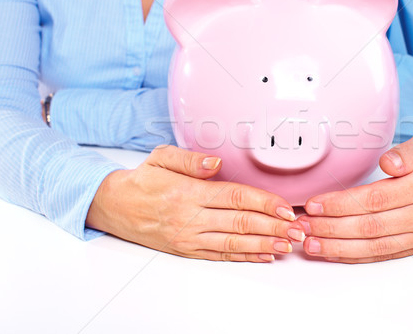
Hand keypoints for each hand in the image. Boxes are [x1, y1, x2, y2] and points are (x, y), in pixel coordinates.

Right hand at [87, 146, 304, 261]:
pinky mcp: (187, 249)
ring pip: (235, 242)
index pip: (236, 197)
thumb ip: (191, 160)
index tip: (286, 208)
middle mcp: (191, 217)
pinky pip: (220, 254)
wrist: (114, 206)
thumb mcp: (161, 157)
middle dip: (274, 227)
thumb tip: (215, 163)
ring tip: (288, 245)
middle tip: (298, 230)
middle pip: (241, 222)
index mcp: (189, 192)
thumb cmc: (142, 180)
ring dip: (265, 244)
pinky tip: (263, 254)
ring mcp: (190, 237)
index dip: (265, 203)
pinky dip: (245, 256)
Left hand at [298, 128, 412, 263]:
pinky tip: (336, 253)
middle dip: (331, 228)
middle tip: (302, 226)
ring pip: (375, 245)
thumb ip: (410, 151)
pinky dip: (358, 256)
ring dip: (339, 247)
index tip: (315, 204)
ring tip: (311, 245)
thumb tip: (386, 163)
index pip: (373, 199)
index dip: (340, 204)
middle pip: (368, 226)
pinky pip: (386, 254)